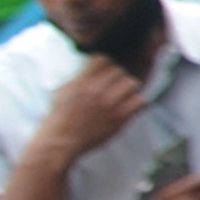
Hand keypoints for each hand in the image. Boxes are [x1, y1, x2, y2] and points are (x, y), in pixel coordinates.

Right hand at [32, 54, 150, 164]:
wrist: (61, 141)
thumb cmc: (60, 116)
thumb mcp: (63, 90)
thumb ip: (79, 77)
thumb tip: (93, 65)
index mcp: (81, 82)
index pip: (102, 59)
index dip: (105, 64)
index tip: (104, 71)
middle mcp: (96, 91)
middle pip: (119, 70)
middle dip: (117, 76)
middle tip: (113, 85)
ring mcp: (109, 105)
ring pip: (131, 83)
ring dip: (128, 88)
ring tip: (122, 94)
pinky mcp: (119, 118)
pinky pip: (139, 101)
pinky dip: (136, 102)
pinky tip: (129, 105)